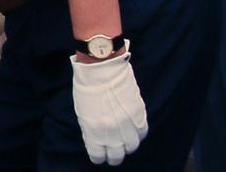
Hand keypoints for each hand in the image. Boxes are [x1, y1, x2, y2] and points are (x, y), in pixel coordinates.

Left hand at [71, 46, 147, 164]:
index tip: (99, 156)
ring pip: (131, 147)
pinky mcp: (139, 115)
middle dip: (113, 157)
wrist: (102, 68)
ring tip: (123, 145)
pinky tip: (132, 133)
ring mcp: (127, 125)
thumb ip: (91, 129)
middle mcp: (111, 132)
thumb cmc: (87, 87)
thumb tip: (98, 139)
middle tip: (112, 157)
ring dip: (127, 147)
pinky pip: (142, 133)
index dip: (98, 157)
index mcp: (93, 131)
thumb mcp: (83, 112)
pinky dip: (138, 135)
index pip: (98, 155)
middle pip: (116, 155)